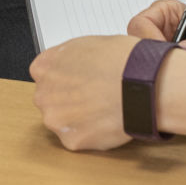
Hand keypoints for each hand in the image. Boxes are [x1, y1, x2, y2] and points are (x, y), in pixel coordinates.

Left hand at [31, 35, 143, 150]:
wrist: (142, 85)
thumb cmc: (122, 61)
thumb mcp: (87, 43)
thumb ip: (69, 57)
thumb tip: (70, 65)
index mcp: (44, 66)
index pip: (44, 75)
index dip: (65, 78)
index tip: (77, 80)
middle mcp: (44, 93)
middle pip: (51, 99)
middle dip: (68, 99)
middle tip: (93, 96)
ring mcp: (56, 119)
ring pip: (62, 121)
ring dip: (78, 118)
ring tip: (103, 109)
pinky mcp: (71, 140)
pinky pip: (78, 138)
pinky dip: (90, 134)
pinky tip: (106, 122)